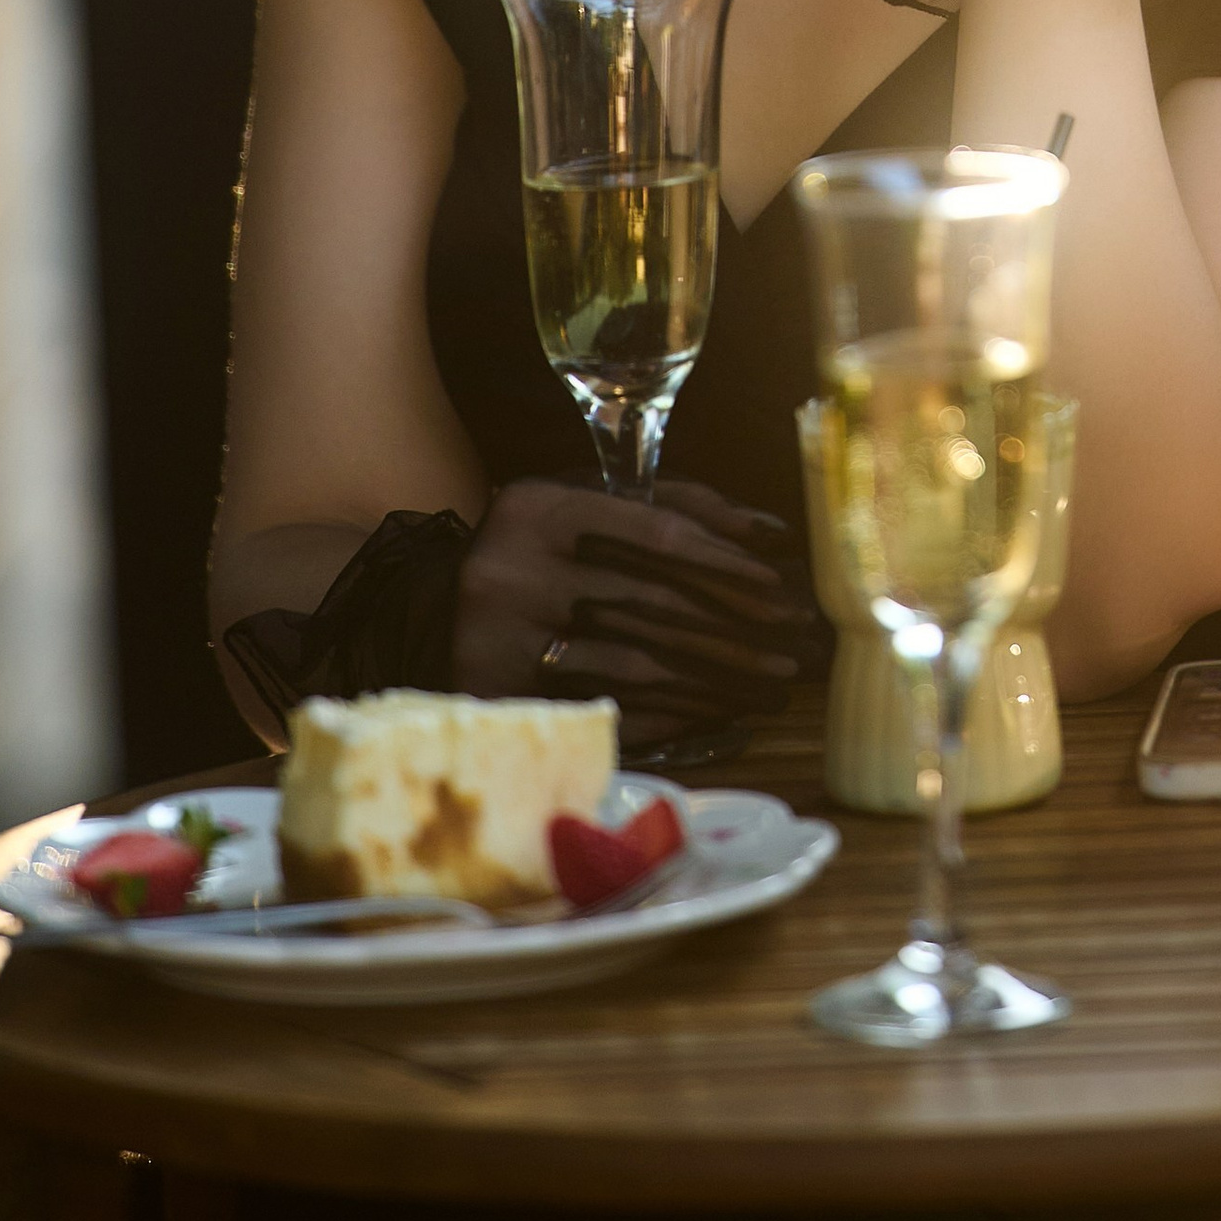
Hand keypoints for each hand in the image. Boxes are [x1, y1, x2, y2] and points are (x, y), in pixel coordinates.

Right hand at [453, 478, 816, 751]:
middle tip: (792, 653)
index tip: (779, 590)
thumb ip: (682, 507)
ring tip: (768, 689)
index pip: (655, 534)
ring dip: (712, 681)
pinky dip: (667, 714)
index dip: (725, 564)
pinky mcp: (495, 701)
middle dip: (734, 631)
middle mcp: (513, 570)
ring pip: (632, 664)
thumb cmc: (540, 550)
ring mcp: (498, 640)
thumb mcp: (592, 506)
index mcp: (541, 507)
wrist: (428, 610)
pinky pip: (602, 709)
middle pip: (650, 604)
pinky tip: (714, 715)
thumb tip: (773, 534)